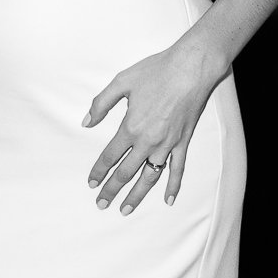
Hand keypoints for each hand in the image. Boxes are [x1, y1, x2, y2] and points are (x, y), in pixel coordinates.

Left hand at [84, 33, 227, 213]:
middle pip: (126, 172)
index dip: (98, 171)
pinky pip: (177, 169)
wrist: (192, 68)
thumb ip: (101, 104)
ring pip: (149, 177)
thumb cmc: (156, 71)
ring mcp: (167, 144)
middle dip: (112, 190)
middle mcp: (148, 141)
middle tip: (101, 204)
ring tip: (125, 209)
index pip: (109, 156)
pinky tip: (168, 200)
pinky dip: (173, 186)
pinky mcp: (183, 142)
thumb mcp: (121, 82)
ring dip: (136, 195)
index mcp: (130, 127)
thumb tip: (86, 122)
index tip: (91, 183)